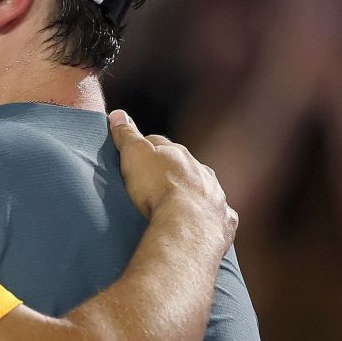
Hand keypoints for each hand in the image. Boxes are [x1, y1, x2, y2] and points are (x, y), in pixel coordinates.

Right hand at [109, 110, 237, 249]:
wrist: (186, 226)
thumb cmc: (157, 189)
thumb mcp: (134, 156)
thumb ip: (127, 135)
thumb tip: (118, 114)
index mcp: (179, 154)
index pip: (160, 143)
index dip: (146, 148)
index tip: (135, 155)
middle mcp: (201, 171)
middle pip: (185, 165)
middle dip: (173, 170)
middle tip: (155, 182)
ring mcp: (215, 195)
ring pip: (204, 188)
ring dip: (193, 193)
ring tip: (177, 206)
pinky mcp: (222, 220)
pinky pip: (218, 215)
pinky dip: (210, 217)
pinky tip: (201, 224)